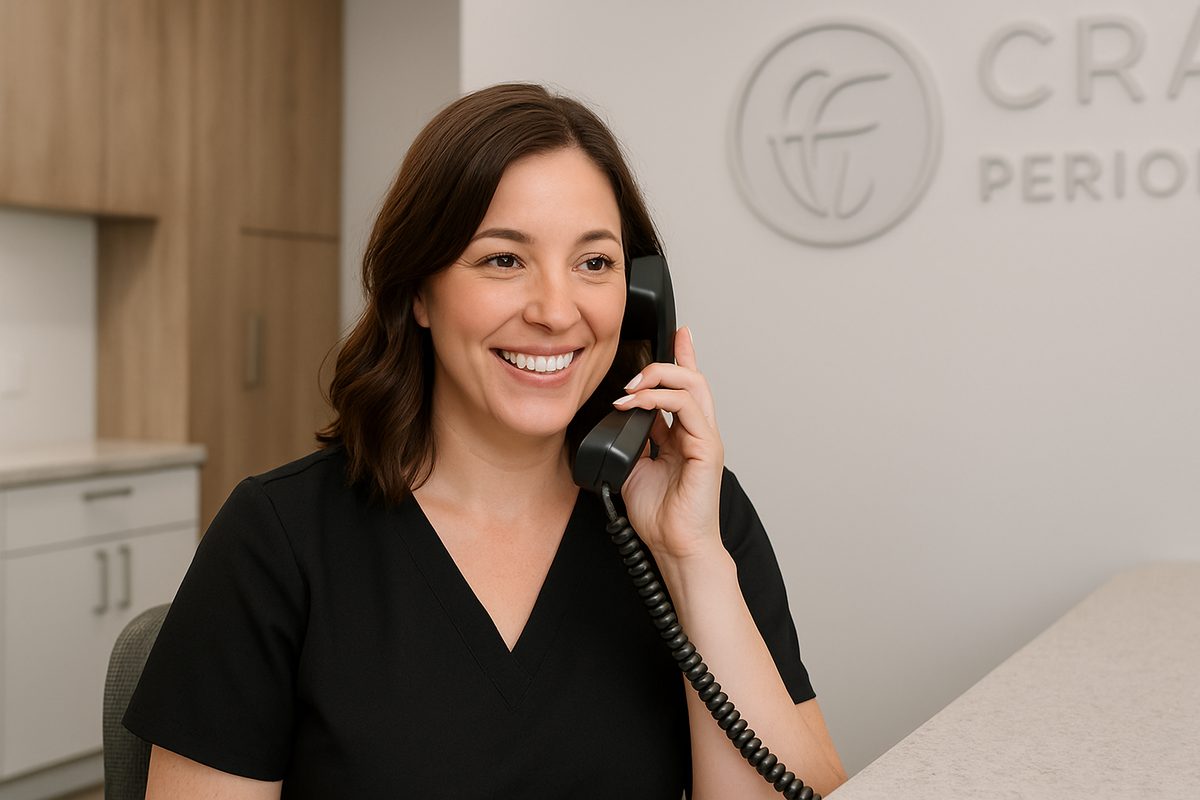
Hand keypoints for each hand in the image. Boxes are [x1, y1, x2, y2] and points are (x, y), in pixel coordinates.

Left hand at [613, 326, 724, 561]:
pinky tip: (637, 405)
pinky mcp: (707, 450)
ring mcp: (705, 439)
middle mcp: (698, 433)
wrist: (675, 548)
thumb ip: (632, 440)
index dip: (683, 357)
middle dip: (667, 361)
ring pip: (693, 386)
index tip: (677, 333)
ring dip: (658, 379)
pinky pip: (688, 409)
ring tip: (631, 390)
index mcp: (684, 436)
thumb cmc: (661, 517)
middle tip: (633, 372)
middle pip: (693, 378)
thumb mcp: (634, 468)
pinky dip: (660, 399)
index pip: (685, 388)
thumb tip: (619, 418)